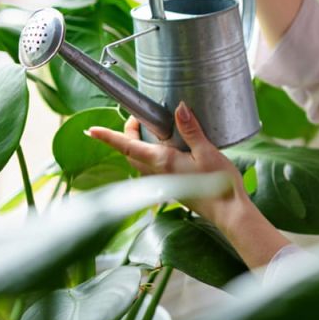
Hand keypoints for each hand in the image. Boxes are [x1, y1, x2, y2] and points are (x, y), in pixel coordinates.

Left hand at [87, 102, 247, 225]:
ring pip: (139, 162)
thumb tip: (178, 108)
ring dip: (136, 146)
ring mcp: (164, 181)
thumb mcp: (207, 151)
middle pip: (130, 152)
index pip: (128, 146)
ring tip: (149, 130)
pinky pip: (152, 168)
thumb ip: (191, 130)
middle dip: (125, 135)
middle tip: (136, 117)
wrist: (227, 211)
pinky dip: (150, 155)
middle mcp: (158, 172)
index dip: (108, 137)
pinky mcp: (172, 185)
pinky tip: (167, 149)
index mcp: (162, 161)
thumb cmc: (219, 184)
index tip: (91, 130)